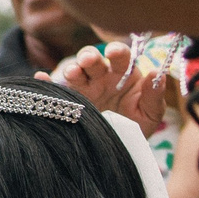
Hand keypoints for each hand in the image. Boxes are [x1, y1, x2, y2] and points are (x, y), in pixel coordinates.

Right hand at [52, 41, 167, 128]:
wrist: (122, 146)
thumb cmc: (140, 125)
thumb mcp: (151, 113)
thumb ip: (155, 95)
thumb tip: (157, 74)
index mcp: (124, 74)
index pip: (120, 56)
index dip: (116, 51)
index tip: (113, 52)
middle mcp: (102, 77)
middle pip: (93, 60)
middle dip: (89, 56)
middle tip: (87, 61)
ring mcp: (84, 88)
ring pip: (75, 72)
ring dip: (72, 69)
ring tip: (71, 73)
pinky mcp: (71, 102)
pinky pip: (56, 90)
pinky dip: (47, 83)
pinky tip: (41, 78)